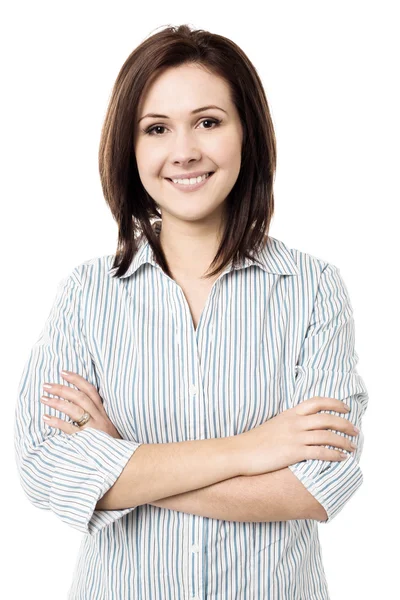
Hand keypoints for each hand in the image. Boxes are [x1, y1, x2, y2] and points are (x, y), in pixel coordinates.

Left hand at [40, 370, 121, 438]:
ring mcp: (94, 428)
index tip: (63, 372)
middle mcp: (99, 417)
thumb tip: (76, 404)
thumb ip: (96, 414)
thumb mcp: (107, 425)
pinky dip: (58, 423)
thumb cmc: (111, 442)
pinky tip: (47, 418)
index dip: (77, 380)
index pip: (90, 390)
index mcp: (103, 412)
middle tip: (46, 385)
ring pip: (75, 410)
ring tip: (44, 398)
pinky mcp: (88, 440)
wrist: (122, 459)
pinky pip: (71, 429)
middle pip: (80, 398)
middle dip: (62, 389)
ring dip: (58, 403)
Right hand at [236, 396, 358, 475]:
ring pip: (327, 435)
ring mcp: (295, 437)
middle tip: (355, 430)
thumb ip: (289, 422)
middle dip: (345, 423)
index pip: (317, 402)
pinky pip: (320, 452)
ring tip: (352, 447)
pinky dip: (334, 454)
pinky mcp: (294, 452)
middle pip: (327, 418)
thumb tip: (302, 425)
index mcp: (290, 413)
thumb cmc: (254, 441)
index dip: (335, 403)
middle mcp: (295, 422)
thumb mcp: (274, 424)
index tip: (345, 408)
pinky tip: (341, 458)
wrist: (239, 451)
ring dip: (344, 441)